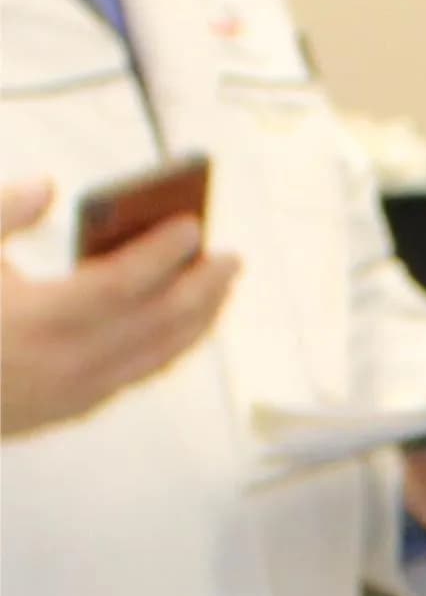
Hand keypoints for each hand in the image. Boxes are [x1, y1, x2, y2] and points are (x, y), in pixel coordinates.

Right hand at [0, 178, 238, 434]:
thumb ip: (1, 213)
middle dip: (202, 288)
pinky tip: (183, 322)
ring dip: (197, 319)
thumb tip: (47, 187)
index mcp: (35, 320)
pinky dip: (170, 344)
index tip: (192, 225)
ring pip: (158, 356)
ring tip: (219, 286)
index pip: (122, 284)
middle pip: (158, 323)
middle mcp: (66, 364)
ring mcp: (76, 393)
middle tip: (232, 257)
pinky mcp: (76, 407)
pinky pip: (140, 374)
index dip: (162, 253)